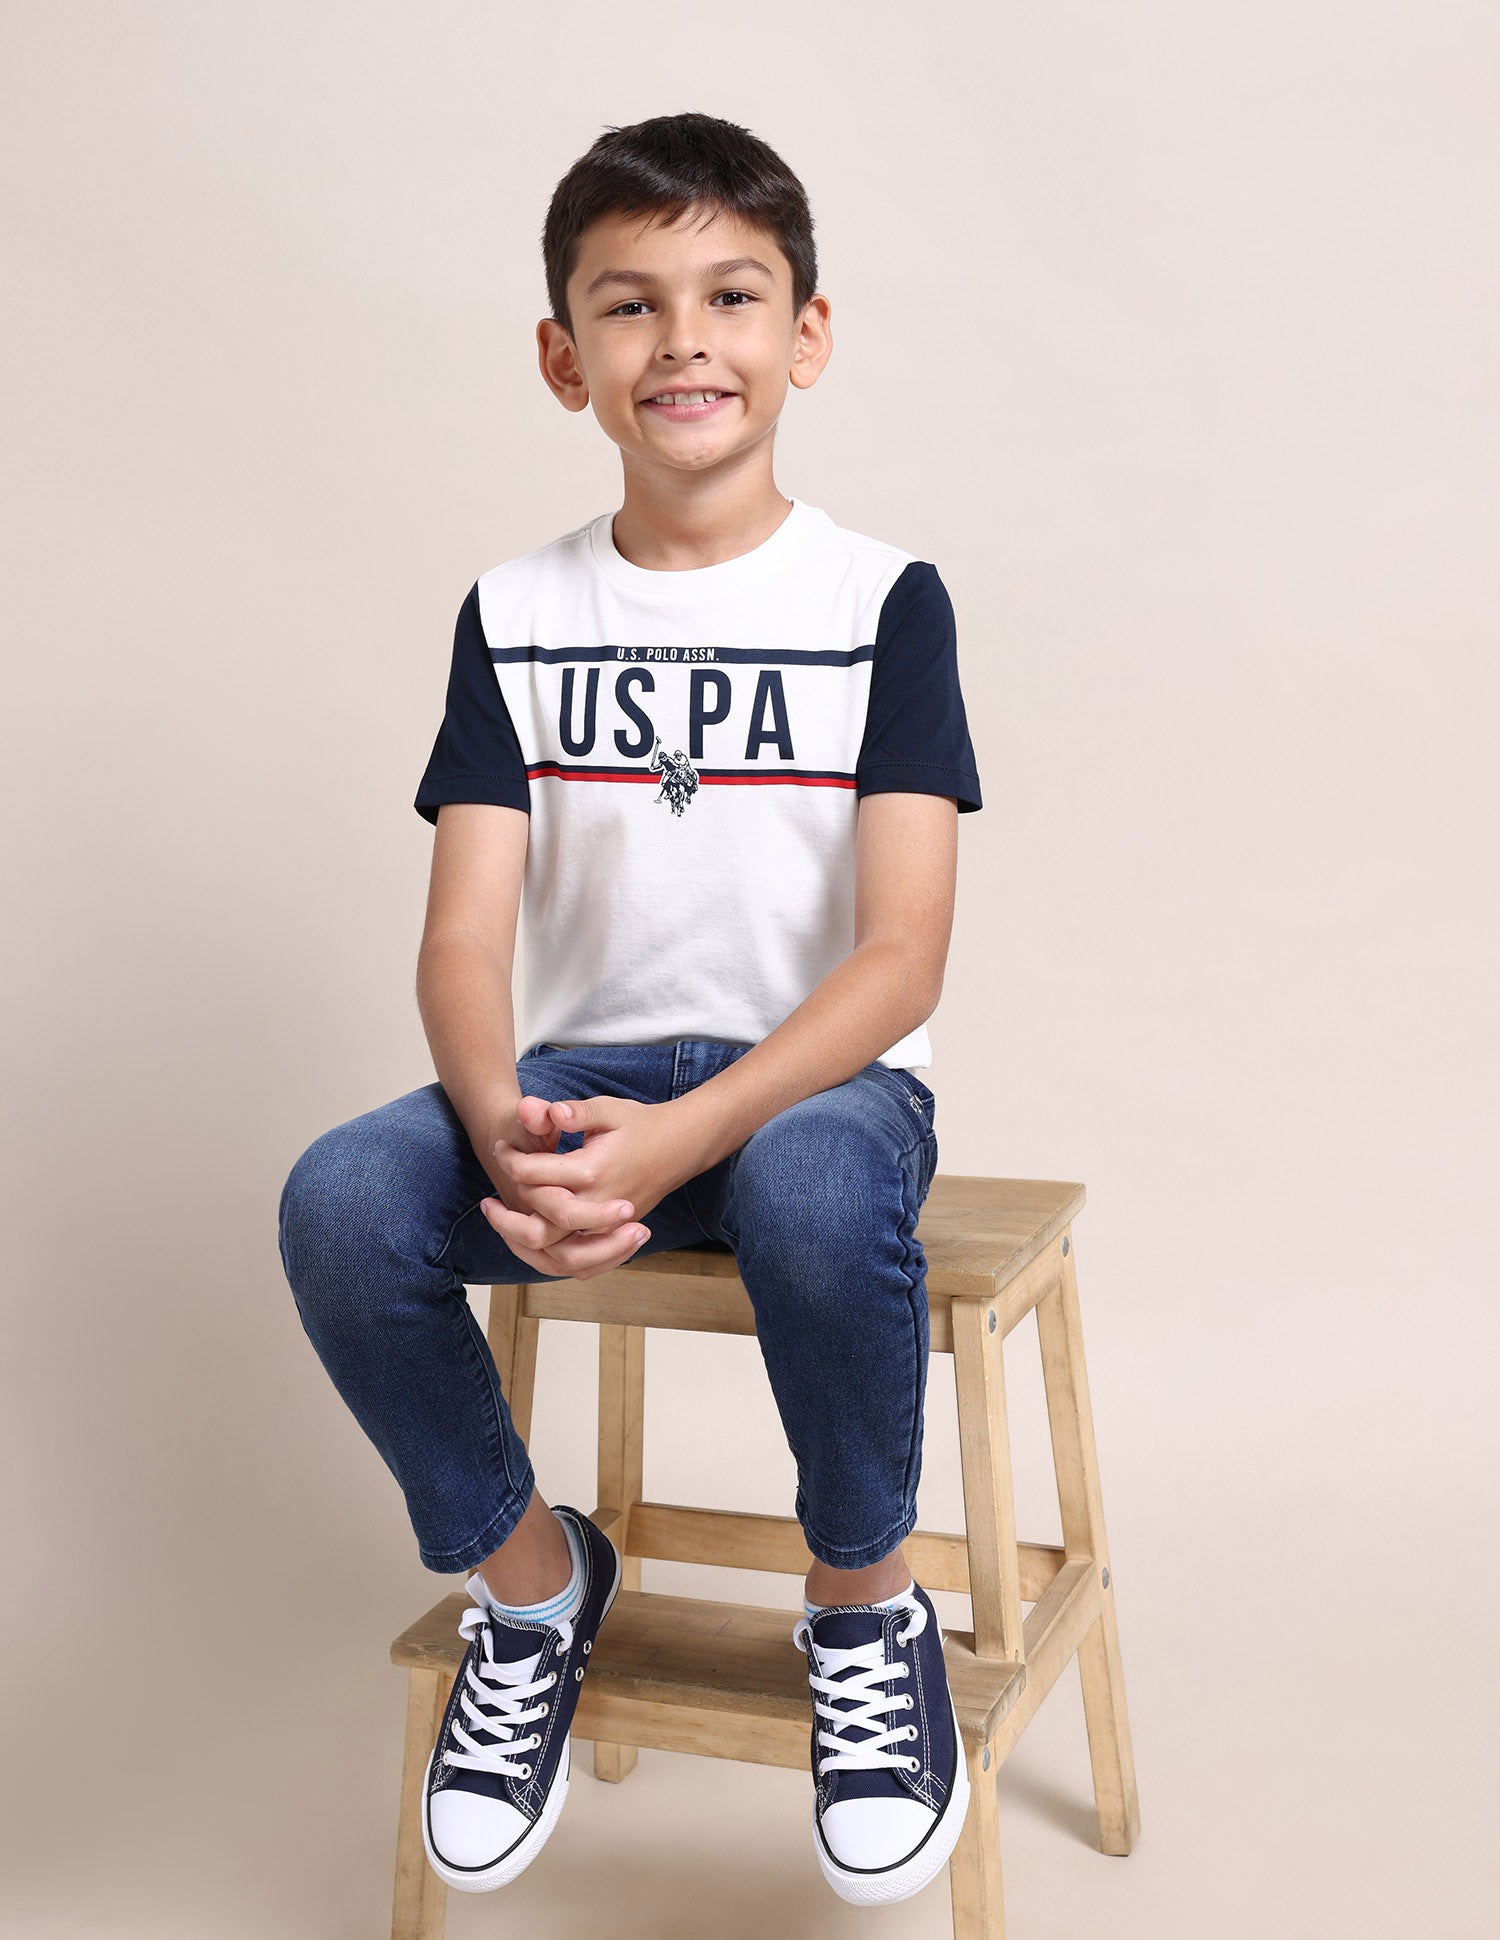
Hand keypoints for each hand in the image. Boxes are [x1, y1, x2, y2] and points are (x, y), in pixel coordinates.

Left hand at [480, 1093, 684, 1280]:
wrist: (679, 1147)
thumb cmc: (639, 1125)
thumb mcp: (607, 1109)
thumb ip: (575, 1112)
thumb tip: (544, 1109)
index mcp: (592, 1171)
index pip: (534, 1175)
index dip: (510, 1159)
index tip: (500, 1147)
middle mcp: (598, 1206)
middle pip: (539, 1227)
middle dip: (507, 1217)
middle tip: (487, 1202)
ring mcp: (607, 1227)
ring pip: (555, 1254)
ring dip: (522, 1243)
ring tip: (501, 1226)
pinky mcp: (612, 1237)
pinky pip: (576, 1263)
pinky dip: (547, 1260)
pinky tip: (527, 1244)